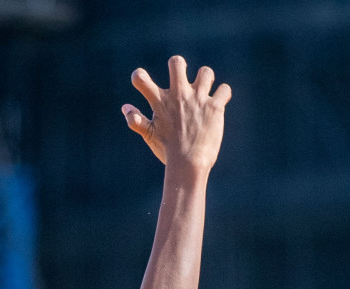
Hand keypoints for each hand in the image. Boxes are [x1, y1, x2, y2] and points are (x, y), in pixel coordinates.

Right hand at [122, 55, 230, 174]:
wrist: (189, 164)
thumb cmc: (167, 151)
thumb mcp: (149, 135)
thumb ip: (135, 120)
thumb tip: (125, 108)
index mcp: (160, 102)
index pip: (140, 79)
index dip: (138, 76)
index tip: (140, 80)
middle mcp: (179, 95)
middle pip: (177, 63)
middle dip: (178, 65)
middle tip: (180, 76)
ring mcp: (198, 99)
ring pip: (206, 72)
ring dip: (205, 79)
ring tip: (203, 91)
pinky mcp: (215, 107)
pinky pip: (224, 90)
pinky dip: (222, 94)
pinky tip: (218, 104)